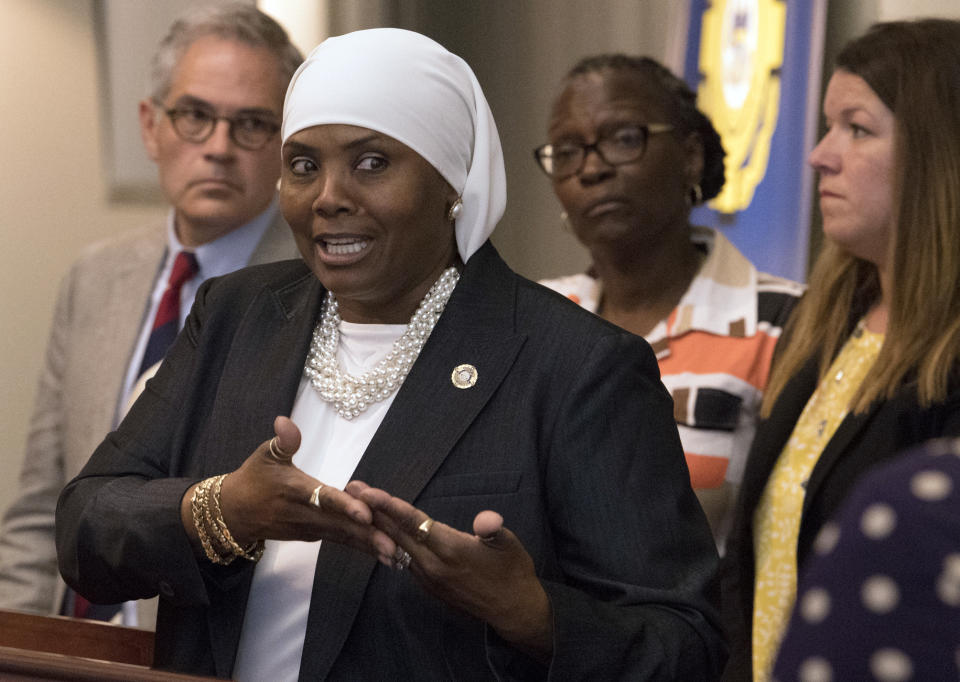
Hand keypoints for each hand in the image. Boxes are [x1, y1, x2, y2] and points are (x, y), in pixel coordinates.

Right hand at [180, 416, 394, 559]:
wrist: (234, 513)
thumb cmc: (253, 479)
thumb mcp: (264, 455)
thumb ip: (282, 441)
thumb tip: (285, 421)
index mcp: (296, 491)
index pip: (324, 499)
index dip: (345, 506)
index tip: (364, 514)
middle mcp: (305, 514)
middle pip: (339, 525)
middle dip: (366, 535)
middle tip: (393, 542)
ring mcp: (309, 529)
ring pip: (342, 537)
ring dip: (368, 545)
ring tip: (395, 554)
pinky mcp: (313, 536)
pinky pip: (340, 541)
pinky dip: (360, 547)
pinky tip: (383, 552)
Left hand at [346, 481, 552, 659]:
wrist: (513, 611)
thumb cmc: (513, 572)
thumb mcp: (510, 546)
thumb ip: (493, 530)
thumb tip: (486, 519)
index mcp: (451, 550)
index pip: (412, 522)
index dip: (388, 505)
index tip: (366, 491)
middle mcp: (433, 565)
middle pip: (395, 532)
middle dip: (372, 510)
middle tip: (351, 488)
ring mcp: (429, 577)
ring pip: (396, 546)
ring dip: (376, 525)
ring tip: (358, 507)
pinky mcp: (429, 585)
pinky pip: (403, 560)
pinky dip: (389, 542)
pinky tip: (381, 533)